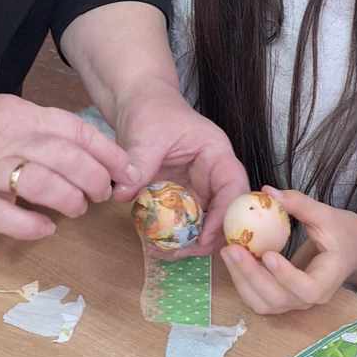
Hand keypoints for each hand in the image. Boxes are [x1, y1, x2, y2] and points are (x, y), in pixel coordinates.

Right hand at [0, 91, 135, 241]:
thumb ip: (36, 127)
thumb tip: (80, 149)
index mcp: (17, 113)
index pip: (75, 131)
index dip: (107, 153)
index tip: (125, 170)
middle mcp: (6, 138)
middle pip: (68, 160)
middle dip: (95, 181)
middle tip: (101, 195)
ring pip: (44, 187)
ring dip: (70, 202)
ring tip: (75, 210)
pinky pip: (8, 218)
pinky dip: (33, 226)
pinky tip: (45, 228)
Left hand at [113, 79, 247, 251]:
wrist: (137, 104)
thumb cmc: (151, 110)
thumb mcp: (146, 134)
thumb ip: (139, 163)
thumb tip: (123, 192)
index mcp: (216, 154)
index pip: (234, 188)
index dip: (224, 216)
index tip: (203, 238)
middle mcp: (213, 174)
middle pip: (224, 212)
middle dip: (207, 237)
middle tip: (180, 252)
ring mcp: (198, 187)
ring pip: (204, 222)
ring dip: (188, 241)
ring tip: (163, 251)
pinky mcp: (180, 196)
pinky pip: (182, 221)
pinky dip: (172, 234)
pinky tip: (154, 242)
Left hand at [222, 186, 356, 314]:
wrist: (351, 250)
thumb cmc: (343, 232)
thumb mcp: (327, 215)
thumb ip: (300, 204)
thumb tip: (267, 191)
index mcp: (328, 280)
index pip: (307, 289)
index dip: (286, 276)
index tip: (269, 254)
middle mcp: (311, 298)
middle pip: (278, 298)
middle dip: (251, 275)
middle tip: (232, 249)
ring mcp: (295, 302)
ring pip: (263, 303)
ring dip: (241, 280)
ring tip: (228, 252)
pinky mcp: (282, 299)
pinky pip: (258, 298)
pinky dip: (242, 282)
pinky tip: (233, 259)